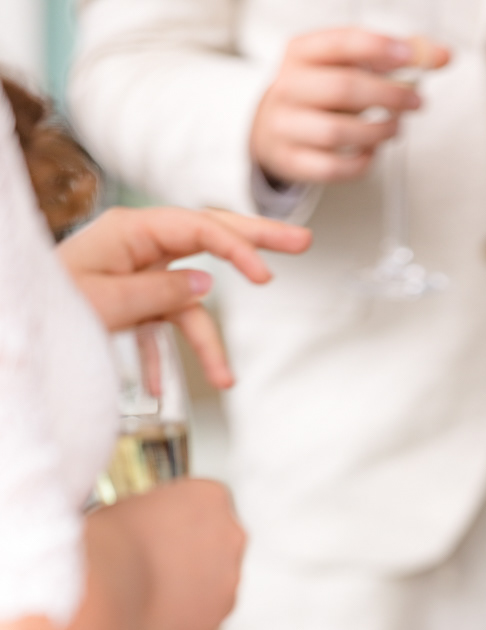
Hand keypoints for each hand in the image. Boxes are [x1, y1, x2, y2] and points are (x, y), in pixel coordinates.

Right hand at [0, 479, 245, 629]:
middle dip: (197, 562)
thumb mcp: (141, 504)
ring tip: (155, 598)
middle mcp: (231, 537)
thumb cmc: (107, 539)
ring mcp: (228, 582)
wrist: (99, 580)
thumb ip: (168, 516)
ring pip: (216, 592)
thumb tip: (165, 532)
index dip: (188, 528)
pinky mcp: (213, 621)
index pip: (213, 511)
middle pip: (221, 551)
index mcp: (212, 497)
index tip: (172, 537)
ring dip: (193, 597)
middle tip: (163, 568)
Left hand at [57, 206, 310, 387]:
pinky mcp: (129, 305)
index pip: (200, 228)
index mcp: (131, 232)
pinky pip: (158, 328)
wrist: (19, 337)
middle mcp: (137, 249)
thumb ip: (160, 291)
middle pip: (208, 242)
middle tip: (301, 244)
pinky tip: (154, 390)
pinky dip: (160, 358)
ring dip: (205, 346)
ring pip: (187, 305)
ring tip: (226, 381)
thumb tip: (204, 285)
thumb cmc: (53, 308)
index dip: (238, 248)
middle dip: (252, 248)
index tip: (265, 277)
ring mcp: (136, 277)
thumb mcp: (107, 301)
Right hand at [251, 28, 450, 186]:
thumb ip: (394, 56)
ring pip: (336, 133)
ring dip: (377, 132)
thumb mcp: (347, 65)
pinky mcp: (292, 161)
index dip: (378, 48)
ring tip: (395, 129)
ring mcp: (286, 126)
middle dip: (388, 96)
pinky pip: (331, 168)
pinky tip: (372, 152)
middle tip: (415, 102)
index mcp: (302, 53)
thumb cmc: (317, 93)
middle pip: (343, 88)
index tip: (408, 56)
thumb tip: (440, 55)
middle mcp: (289, 87)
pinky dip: (360, 163)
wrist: (272, 127)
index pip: (341, 43)